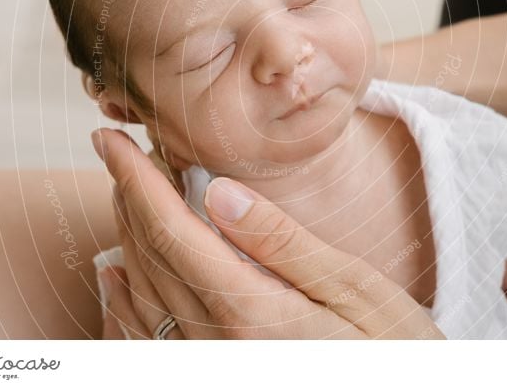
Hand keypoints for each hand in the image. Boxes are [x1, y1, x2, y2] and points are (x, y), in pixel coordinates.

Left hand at [92, 128, 443, 338]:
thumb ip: (282, 244)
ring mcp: (208, 369)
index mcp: (251, 312)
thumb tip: (218, 193)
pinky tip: (115, 279)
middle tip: (122, 154)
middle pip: (149, 259)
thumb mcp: (355, 289)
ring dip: (125, 239)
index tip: (112, 141)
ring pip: (140, 296)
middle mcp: (216, 346)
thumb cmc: (394, 350)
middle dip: (129, 199)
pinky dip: (120, 305)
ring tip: (124, 195)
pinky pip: (143, 344)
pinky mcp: (211, 380)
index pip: (171, 231)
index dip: (135, 180)